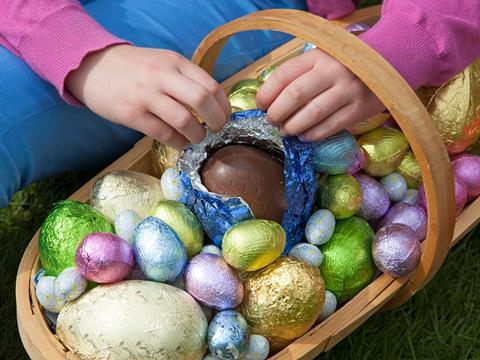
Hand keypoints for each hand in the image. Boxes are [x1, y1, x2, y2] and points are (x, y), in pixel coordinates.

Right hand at [66, 45, 230, 148]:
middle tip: (217, 130)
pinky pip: (163, 133)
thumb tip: (213, 105)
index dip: (223, 106)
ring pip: (184, 120)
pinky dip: (178, 143)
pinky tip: (180, 143)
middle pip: (201, 100)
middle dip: (216, 121)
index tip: (225, 117)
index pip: (211, 85)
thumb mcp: (164, 63)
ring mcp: (146, 95)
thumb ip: (186, 79)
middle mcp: (163, 76)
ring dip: (197, 135)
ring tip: (197, 138)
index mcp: (175, 62)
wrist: (93, 66)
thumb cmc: (135, 68)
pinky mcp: (132, 114)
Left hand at [256, 48, 384, 141]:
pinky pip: (331, 126)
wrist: (385, 66)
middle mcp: (332, 71)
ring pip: (312, 114)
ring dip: (293, 126)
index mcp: (317, 57)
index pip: (284, 74)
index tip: (260, 105)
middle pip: (295, 95)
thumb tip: (267, 100)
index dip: (267, 93)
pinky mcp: (359, 109)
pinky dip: (313, 134)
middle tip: (272, 121)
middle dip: (277, 113)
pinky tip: (304, 136)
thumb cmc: (341, 66)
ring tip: (285, 131)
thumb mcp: (319, 60)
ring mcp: (347, 90)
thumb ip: (297, 75)